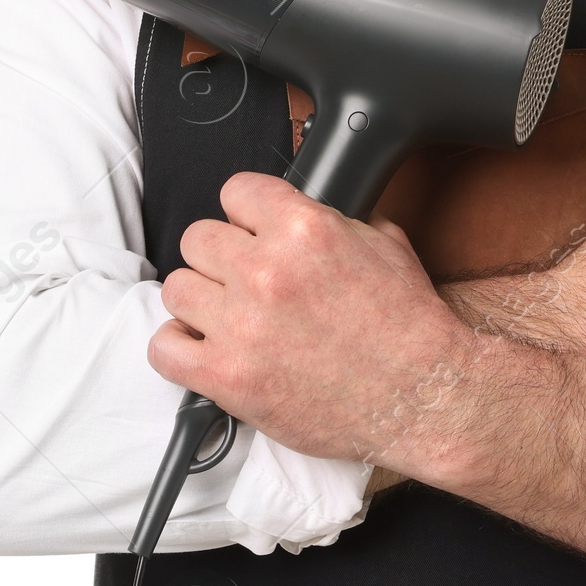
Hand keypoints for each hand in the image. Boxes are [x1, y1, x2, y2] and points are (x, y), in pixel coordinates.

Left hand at [149, 173, 476, 469]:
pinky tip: (204, 346)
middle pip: (198, 238)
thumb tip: (303, 209)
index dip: (247, 211)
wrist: (422, 394)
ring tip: (228, 313)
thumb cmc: (408, 325)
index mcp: (303, 229)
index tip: (251, 227)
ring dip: (201, 298)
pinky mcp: (227, 378)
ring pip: (177, 288)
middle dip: (222, 254)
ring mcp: (241, 326)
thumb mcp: (384, 242)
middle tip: (244, 276)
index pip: (235, 191)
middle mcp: (265, 271)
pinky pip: (163, 349)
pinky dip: (178, 346)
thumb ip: (334, 217)